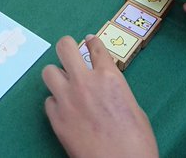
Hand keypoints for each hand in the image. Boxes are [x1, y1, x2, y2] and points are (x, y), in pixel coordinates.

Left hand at [43, 35, 158, 157]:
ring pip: (49, 71)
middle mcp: (85, 82)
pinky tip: (64, 109)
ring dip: (57, 74)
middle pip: (65, 48)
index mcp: (109, 77)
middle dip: (67, 47)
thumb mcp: (134, 109)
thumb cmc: (136, 143)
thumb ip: (117, 91)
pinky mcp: (56, 118)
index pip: (95, 47)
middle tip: (69, 52)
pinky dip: (55, 102)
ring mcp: (67, 99)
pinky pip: (48, 101)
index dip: (92, 42)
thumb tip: (108, 88)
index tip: (88, 41)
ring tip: (64, 82)